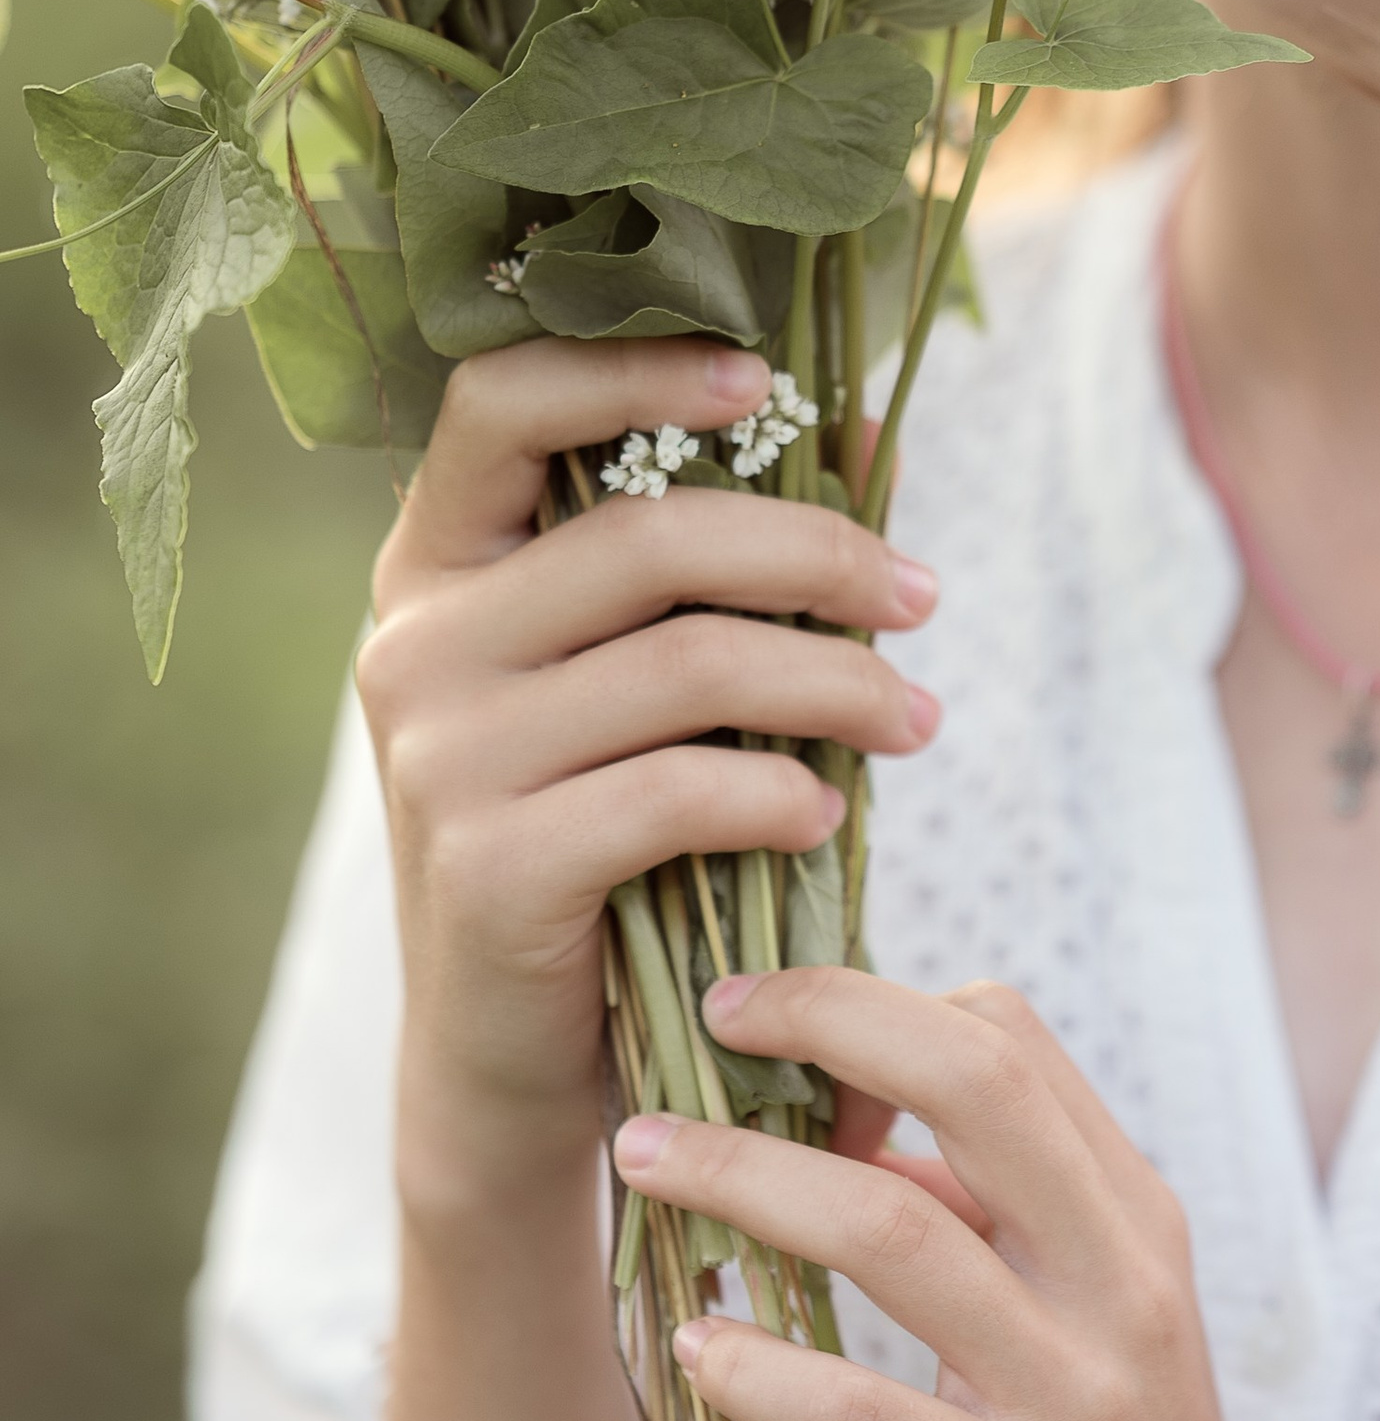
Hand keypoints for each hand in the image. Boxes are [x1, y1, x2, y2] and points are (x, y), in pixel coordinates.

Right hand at [358, 339, 940, 1200]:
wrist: (510, 1054)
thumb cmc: (598, 835)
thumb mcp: (640, 682)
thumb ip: (725, 555)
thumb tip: (868, 420)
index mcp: (437, 563)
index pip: (502, 400)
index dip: (632, 366)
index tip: (764, 379)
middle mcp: (415, 641)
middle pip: (648, 536)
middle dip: (817, 554)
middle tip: (923, 599)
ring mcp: (440, 755)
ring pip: (688, 664)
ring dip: (836, 683)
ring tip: (916, 720)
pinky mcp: (489, 866)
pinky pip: (677, 792)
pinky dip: (780, 793)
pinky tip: (827, 812)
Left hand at [611, 969, 1346, 1420]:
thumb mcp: (1084, 1337)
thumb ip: (990, 1232)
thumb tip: (861, 1136)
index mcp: (1134, 1223)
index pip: (1011, 1039)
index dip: (879, 1000)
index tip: (768, 1013)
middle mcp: (1122, 1284)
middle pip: (973, 1080)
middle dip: (825, 1021)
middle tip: (705, 1015)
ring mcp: (1079, 1399)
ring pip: (895, 1232)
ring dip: (748, 1181)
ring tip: (645, 1161)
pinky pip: (870, 1420)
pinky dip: (765, 1376)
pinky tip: (695, 1353)